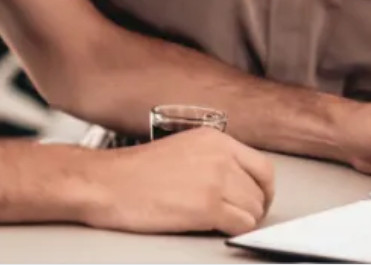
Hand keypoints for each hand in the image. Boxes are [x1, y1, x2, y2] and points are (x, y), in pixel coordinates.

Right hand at [81, 127, 275, 235]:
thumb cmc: (135, 171)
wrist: (107, 183)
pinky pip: (240, 224)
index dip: (264, 189)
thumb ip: (214, 159)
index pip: (262, 167)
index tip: (259, 200)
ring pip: (253, 210)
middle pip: (260, 191)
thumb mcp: (183, 148)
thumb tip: (237, 181)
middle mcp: (221, 157)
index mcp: (217, 140)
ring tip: (224, 223)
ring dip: (243, 220)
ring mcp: (215, 182)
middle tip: (242, 217)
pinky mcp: (206, 208)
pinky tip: (218, 229)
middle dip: (254, 208)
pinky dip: (235, 230)